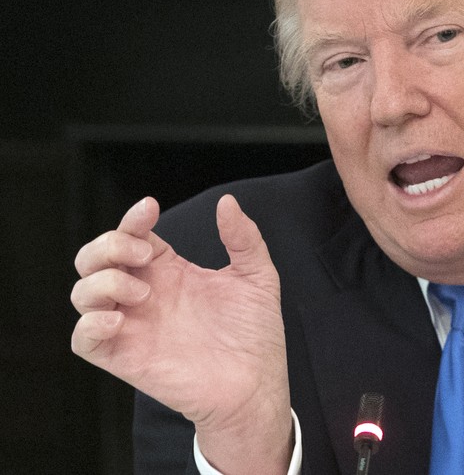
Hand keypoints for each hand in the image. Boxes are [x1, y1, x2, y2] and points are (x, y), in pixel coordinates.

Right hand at [71, 195, 291, 473]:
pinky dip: (89, 324)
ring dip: (102, 281)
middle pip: (94, 258)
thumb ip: (243, 238)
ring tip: (143, 292)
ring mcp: (132, 326)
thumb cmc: (255, 334)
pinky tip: (118, 318)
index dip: (132, 218)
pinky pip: (82, 340)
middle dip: (109, 245)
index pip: (133, 235)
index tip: (150, 208)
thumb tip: (227, 202)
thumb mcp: (257, 275)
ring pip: (82, 293)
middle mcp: (145, 295)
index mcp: (169, 271)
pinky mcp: (125, 358)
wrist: (257, 384)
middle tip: (146, 256)